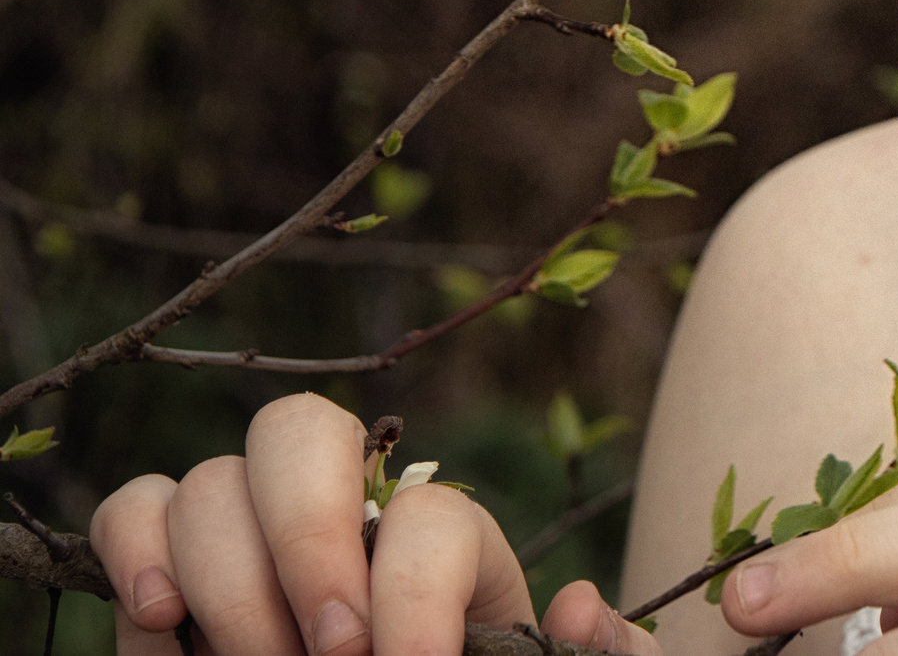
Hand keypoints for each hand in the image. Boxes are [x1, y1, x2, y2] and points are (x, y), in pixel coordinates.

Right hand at [86, 392, 660, 655]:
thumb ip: (595, 655)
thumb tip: (577, 606)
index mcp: (443, 537)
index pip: (433, 518)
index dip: (415, 597)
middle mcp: (341, 503)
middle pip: (302, 432)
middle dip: (309, 544)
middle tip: (329, 652)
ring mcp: (247, 519)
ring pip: (209, 481)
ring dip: (228, 583)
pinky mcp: (167, 558)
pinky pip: (134, 510)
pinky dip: (136, 555)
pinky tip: (164, 624)